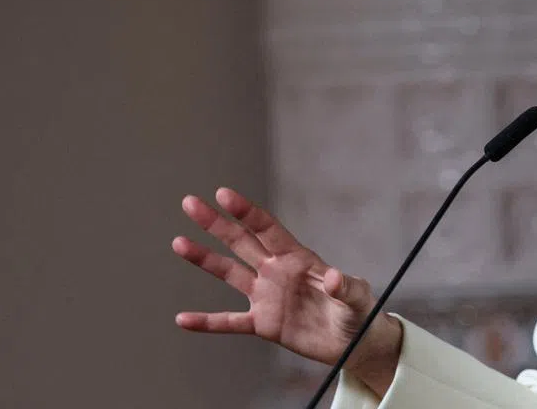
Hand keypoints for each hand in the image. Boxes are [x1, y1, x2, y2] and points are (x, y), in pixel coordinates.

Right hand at [171, 188, 401, 393]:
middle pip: (241, 242)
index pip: (267, 229)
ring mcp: (267, 296)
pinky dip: (207, 322)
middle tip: (190, 203)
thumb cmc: (358, 310)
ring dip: (205, 259)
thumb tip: (333, 278)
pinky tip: (183, 319)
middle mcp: (276, 272)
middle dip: (216, 223)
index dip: (246, 212)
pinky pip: (229, 322)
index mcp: (298, 258)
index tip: (223, 194)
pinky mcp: (263, 324)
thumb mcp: (357, 296)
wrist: (353, 341)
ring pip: (229, 273)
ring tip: (178, 242)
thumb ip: (345, 287)